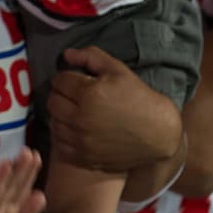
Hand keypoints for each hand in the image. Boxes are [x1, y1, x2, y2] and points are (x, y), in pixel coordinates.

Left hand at [47, 46, 181, 171]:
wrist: (159, 134)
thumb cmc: (139, 98)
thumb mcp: (119, 71)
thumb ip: (91, 57)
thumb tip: (66, 54)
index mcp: (89, 94)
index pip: (59, 81)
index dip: (66, 78)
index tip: (75, 81)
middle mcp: (80, 118)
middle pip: (52, 101)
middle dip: (61, 94)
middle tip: (74, 96)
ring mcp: (81, 140)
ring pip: (54, 122)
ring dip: (61, 114)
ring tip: (75, 112)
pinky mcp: (84, 157)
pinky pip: (60, 143)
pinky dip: (64, 135)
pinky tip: (77, 130)